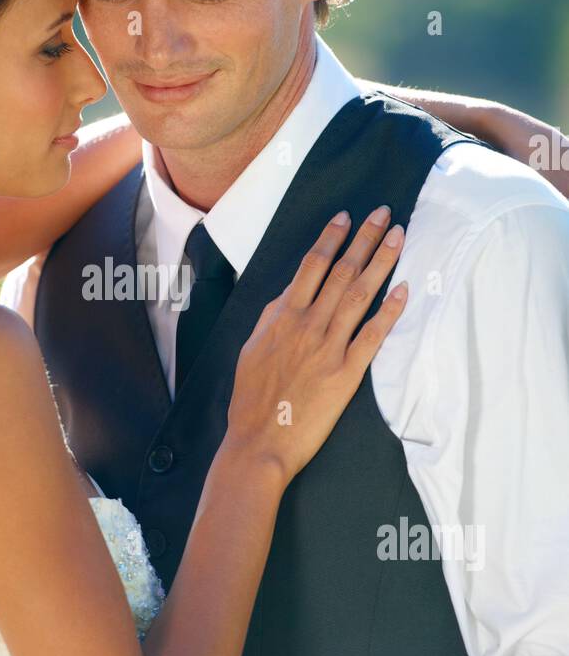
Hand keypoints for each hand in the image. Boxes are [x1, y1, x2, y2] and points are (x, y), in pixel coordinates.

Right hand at [227, 206, 407, 481]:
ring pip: (359, 294)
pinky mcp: (346, 373)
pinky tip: (404, 289)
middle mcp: (306, 325)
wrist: (259, 442)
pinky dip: (389, 311)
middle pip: (340, 271)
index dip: (330, 239)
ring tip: (398, 236)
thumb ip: (271, 320)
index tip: (345, 218)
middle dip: (364, 238)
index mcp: (280, 317)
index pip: (310, 267)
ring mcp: (328, 347)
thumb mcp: (251, 350)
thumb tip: (288, 297)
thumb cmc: (251, 401)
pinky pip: (372, 336)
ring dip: (381, 261)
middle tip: (384, 213)